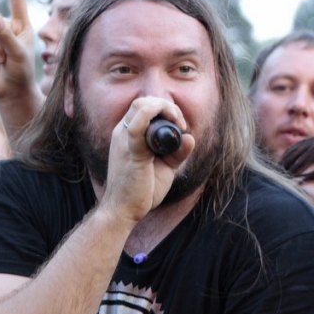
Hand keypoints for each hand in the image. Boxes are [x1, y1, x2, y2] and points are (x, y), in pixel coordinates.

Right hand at [99, 98, 194, 223]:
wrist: (124, 211)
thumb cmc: (141, 190)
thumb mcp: (165, 168)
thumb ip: (177, 153)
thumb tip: (190, 137)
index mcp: (127, 134)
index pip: (144, 107)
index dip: (165, 109)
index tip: (180, 125)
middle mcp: (122, 132)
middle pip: (143, 102)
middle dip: (167, 106)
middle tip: (181, 124)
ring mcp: (124, 140)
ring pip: (141, 106)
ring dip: (165, 108)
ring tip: (178, 124)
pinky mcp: (130, 151)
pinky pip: (138, 125)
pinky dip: (155, 116)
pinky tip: (173, 124)